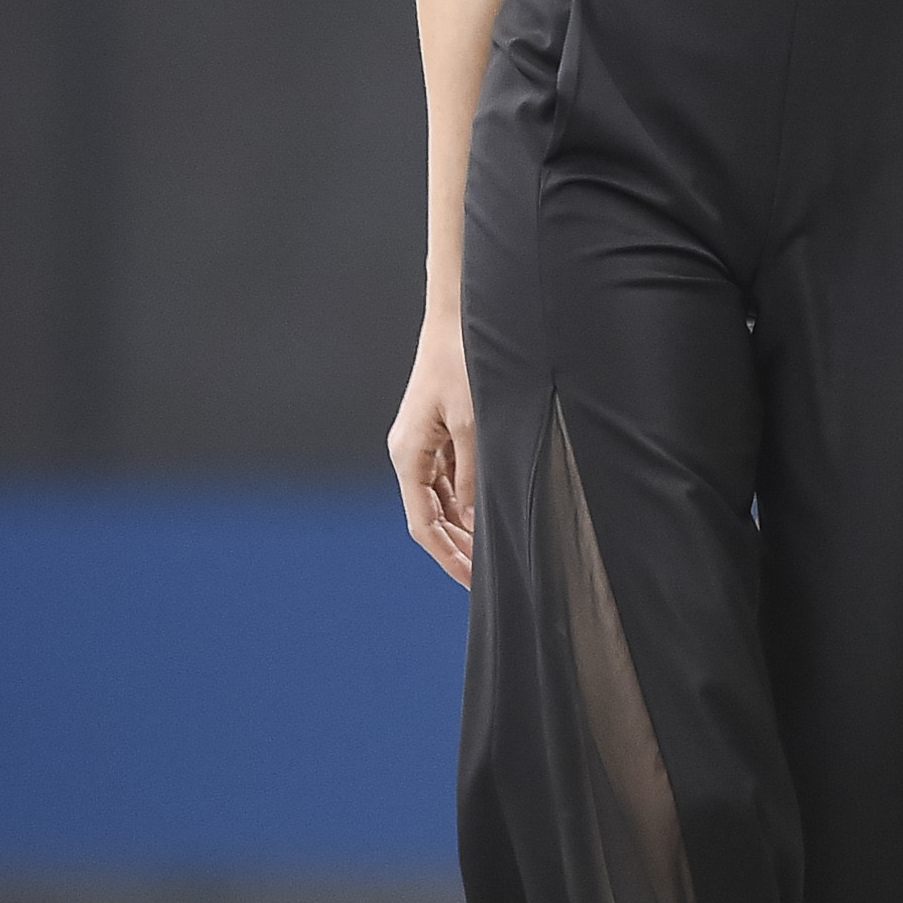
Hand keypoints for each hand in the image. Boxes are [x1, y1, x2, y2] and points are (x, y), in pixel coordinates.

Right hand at [388, 322, 476, 585]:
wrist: (457, 321)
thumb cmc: (462, 364)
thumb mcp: (473, 425)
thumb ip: (473, 476)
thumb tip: (472, 519)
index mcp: (408, 456)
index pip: (423, 524)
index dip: (448, 556)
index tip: (473, 581)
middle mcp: (410, 456)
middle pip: (430, 517)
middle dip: (458, 547)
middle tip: (490, 576)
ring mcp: (423, 447)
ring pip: (441, 502)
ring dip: (464, 528)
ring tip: (494, 553)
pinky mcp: (438, 437)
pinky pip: (450, 481)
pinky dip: (468, 502)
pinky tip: (490, 517)